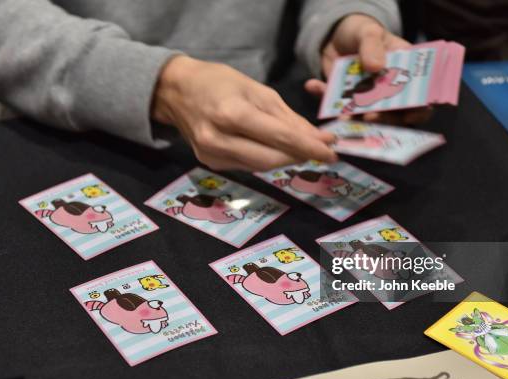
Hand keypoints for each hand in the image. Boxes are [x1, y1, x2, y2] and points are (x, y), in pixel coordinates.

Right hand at [152, 56, 336, 171]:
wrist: (176, 92)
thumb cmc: (218, 82)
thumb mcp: (257, 89)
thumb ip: (287, 117)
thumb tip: (317, 139)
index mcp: (231, 113)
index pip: (279, 137)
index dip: (309, 147)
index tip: (331, 152)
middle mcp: (219, 139)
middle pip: (271, 159)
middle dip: (300, 156)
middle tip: (322, 151)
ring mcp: (212, 156)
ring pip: (261, 167)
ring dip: (286, 159)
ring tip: (302, 149)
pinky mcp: (210, 164)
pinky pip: (248, 166)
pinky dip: (266, 159)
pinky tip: (275, 150)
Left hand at [304, 14, 431, 124]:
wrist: (334, 35)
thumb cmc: (360, 31)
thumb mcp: (368, 32)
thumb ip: (372, 46)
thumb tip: (376, 67)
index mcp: (404, 73)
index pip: (420, 97)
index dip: (419, 110)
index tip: (410, 114)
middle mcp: (388, 92)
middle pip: (395, 114)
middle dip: (385, 118)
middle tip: (370, 116)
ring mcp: (367, 100)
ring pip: (366, 118)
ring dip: (356, 119)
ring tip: (344, 116)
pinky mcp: (345, 103)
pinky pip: (337, 108)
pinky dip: (325, 101)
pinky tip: (313, 85)